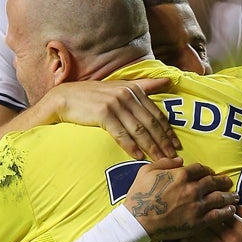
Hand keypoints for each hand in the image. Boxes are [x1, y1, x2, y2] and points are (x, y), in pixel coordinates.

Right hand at [45, 78, 180, 159]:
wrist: (65, 98)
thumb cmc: (94, 95)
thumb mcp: (120, 86)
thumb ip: (145, 85)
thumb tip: (169, 81)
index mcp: (134, 89)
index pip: (156, 113)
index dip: (168, 131)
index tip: (176, 145)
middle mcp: (126, 95)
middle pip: (150, 123)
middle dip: (163, 142)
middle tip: (173, 158)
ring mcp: (115, 104)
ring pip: (138, 129)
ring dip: (151, 147)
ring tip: (160, 160)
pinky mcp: (103, 114)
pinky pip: (121, 133)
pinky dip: (131, 146)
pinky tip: (138, 156)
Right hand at [126, 158, 238, 239]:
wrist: (138, 221)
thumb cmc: (139, 196)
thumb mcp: (146, 171)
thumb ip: (164, 163)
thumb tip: (180, 160)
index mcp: (181, 175)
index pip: (201, 169)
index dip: (207, 170)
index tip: (210, 173)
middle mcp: (192, 188)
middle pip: (214, 182)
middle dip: (222, 181)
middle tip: (228, 182)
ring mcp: (197, 206)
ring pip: (220, 198)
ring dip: (229, 196)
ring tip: (235, 196)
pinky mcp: (198, 222)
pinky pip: (218, 215)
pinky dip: (227, 212)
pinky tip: (232, 210)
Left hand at [181, 205, 241, 241]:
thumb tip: (236, 203)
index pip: (222, 209)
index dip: (211, 203)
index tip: (202, 200)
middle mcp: (232, 238)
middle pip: (209, 220)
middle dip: (198, 213)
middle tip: (186, 208)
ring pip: (203, 235)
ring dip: (191, 228)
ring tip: (180, 222)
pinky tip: (182, 241)